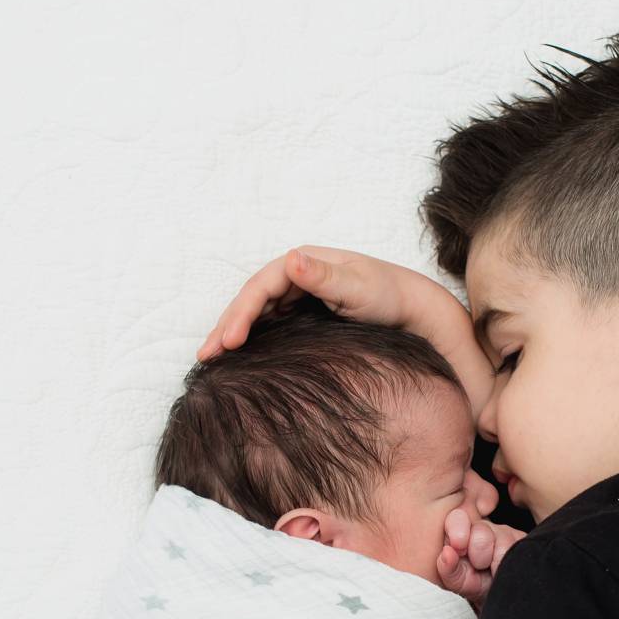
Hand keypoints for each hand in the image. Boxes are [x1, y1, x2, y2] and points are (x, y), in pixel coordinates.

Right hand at [197, 246, 438, 360]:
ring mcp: (298, 294)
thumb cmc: (389, 296)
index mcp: (305, 261)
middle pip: (251, 299)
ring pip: (256, 312)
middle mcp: (296, 273)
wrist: (413, 313)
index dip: (241, 312)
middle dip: (226, 325)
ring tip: (210, 358)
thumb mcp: (358, 287)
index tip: (230, 341)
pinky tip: (237, 357)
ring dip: (232, 333)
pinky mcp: (302, 313)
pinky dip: (250, 338)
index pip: (261, 285)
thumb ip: (323, 276)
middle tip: (205, 355)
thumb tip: (292, 259)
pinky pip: (268, 323)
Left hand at [437, 471, 527, 607]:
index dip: (458, 531)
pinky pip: (519, 548)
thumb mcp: (456, 580)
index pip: (458, 517)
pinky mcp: (522, 538)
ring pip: (503, 540)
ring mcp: (504, 531)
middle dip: (479, 555)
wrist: (497, 595)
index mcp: (459, 530)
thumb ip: (447, 568)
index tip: (459, 548)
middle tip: (479, 567)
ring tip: (493, 570)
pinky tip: (505, 569)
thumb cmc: (473, 584)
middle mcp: (481, 526)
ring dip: (496, 562)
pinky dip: (510, 564)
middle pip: (481, 530)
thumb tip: (447, 553)